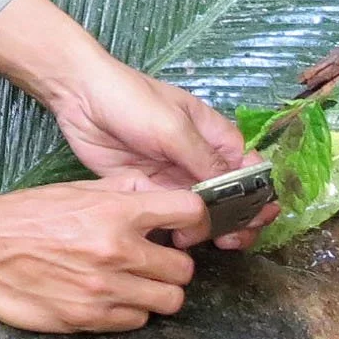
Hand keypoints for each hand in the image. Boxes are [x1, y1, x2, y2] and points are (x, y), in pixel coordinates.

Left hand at [0, 0, 276, 248]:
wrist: (80, 97)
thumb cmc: (132, 100)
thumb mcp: (173, 126)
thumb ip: (203, 159)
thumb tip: (233, 190)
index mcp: (214, 136)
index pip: (248, 170)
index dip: (258, 194)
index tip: (257, 216)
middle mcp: (198, 159)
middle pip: (230, 197)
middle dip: (237, 219)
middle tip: (232, 239)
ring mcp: (173, 176)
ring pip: (202, 211)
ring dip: (209, 229)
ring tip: (201, 241)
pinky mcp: (148, 189)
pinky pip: (171, 214)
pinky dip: (180, 229)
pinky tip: (177, 240)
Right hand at [0, 175, 206, 332]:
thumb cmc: (25, 214)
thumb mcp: (74, 189)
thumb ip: (119, 193)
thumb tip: (155, 193)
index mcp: (117, 212)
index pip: (188, 212)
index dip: (191, 219)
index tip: (181, 226)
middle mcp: (118, 251)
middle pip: (185, 268)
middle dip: (171, 264)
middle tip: (151, 261)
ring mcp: (106, 290)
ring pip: (168, 301)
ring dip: (155, 292)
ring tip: (132, 283)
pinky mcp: (90, 319)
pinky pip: (136, 321)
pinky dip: (129, 311)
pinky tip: (109, 297)